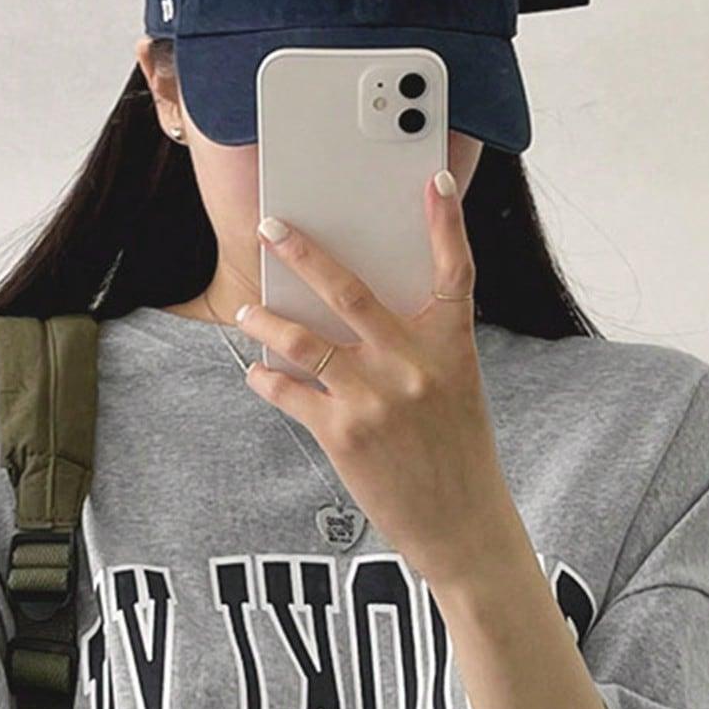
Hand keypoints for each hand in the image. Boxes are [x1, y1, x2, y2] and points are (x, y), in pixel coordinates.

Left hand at [239, 169, 511, 588]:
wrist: (461, 525)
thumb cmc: (456, 456)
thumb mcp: (454, 392)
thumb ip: (414, 352)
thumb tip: (352, 320)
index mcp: (452, 348)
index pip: (455, 272)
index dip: (447, 225)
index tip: (433, 182)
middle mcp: (413, 364)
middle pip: (350, 291)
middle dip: (305, 253)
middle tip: (275, 229)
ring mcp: (376, 398)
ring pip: (303, 340)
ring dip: (267, 321)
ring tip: (247, 312)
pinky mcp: (344, 433)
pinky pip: (290, 392)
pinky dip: (268, 379)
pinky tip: (258, 373)